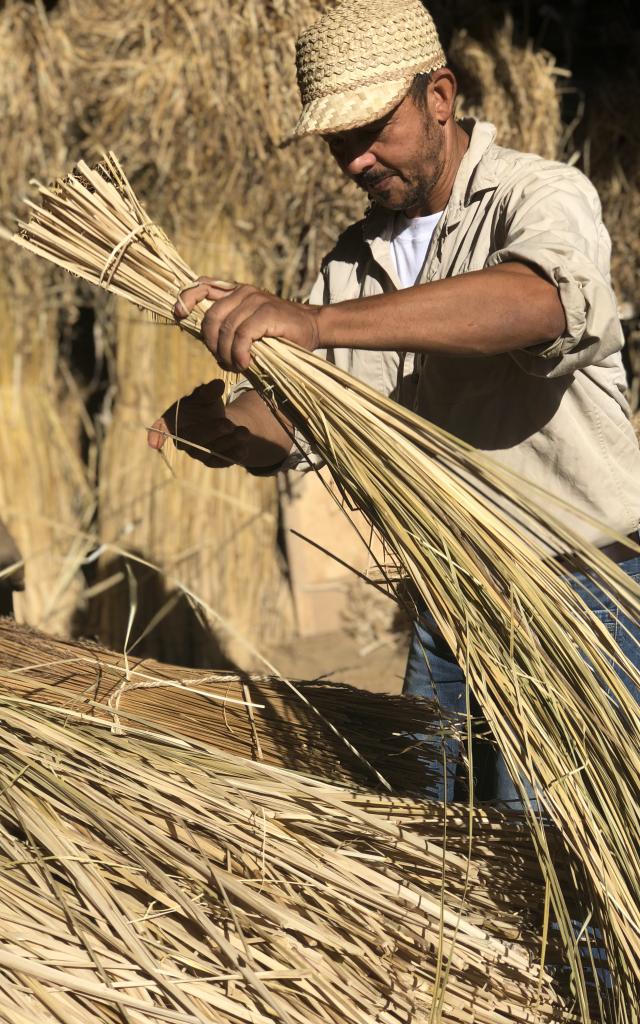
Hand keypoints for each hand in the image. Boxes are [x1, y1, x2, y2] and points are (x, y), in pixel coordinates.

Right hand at [147, 379, 251, 468]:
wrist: (220, 422)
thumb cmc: (205, 406)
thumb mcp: (206, 396)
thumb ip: (209, 391)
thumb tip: (218, 385)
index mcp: (174, 422)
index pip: (161, 429)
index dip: (157, 435)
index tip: (154, 444)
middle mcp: (183, 441)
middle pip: (194, 440)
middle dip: (212, 432)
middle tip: (228, 424)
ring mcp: (198, 453)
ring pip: (211, 452)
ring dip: (228, 443)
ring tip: (244, 432)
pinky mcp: (213, 462)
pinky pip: (222, 461)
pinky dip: (234, 455)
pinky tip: (244, 449)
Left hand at [174, 278, 320, 370]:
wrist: (312, 328)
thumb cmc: (278, 334)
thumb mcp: (249, 329)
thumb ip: (229, 329)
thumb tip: (207, 343)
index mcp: (235, 292)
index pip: (203, 286)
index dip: (187, 297)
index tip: (178, 314)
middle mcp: (243, 292)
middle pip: (210, 316)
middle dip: (211, 344)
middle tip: (224, 361)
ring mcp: (255, 299)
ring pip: (226, 329)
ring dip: (227, 354)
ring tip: (237, 366)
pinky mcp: (267, 311)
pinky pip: (242, 335)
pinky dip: (239, 353)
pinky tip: (245, 363)